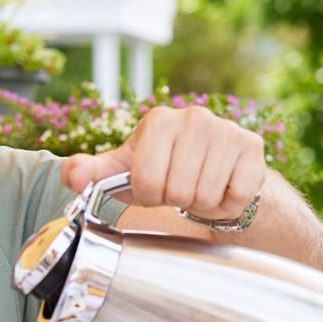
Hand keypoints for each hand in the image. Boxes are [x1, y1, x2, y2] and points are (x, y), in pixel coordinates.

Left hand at [59, 104, 267, 224]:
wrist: (216, 169)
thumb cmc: (164, 170)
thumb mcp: (124, 171)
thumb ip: (91, 173)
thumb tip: (71, 176)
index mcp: (158, 121)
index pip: (146, 183)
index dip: (150, 196)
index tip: (156, 186)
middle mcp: (193, 117)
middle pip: (178, 191)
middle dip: (177, 200)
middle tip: (181, 188)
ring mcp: (225, 129)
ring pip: (206, 196)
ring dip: (202, 203)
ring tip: (200, 187)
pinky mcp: (252, 146)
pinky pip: (235, 196)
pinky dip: (227, 204)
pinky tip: (222, 186)